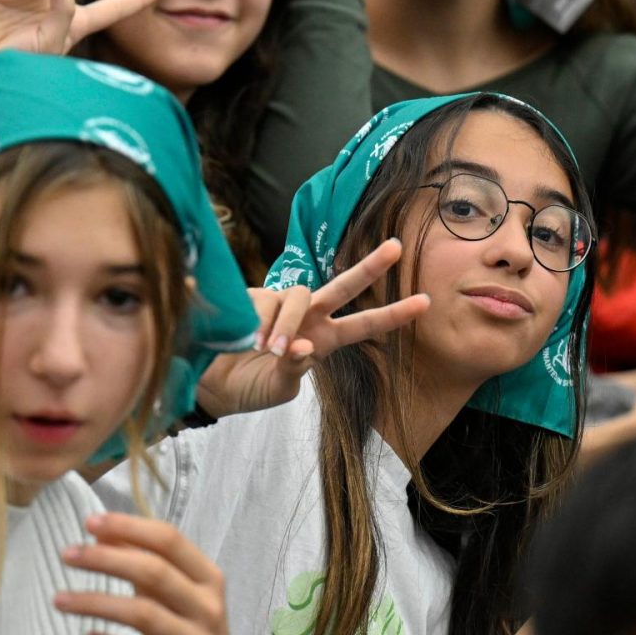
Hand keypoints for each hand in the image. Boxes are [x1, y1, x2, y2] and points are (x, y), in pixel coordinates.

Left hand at [55, 513, 232, 634]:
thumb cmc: (191, 626)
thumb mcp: (177, 591)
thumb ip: (145, 562)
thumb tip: (105, 533)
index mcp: (208, 578)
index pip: (170, 541)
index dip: (130, 528)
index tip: (91, 522)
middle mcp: (207, 606)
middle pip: (155, 572)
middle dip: (107, 559)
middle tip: (68, 554)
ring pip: (143, 613)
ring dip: (96, 602)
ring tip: (60, 599)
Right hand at [196, 239, 429, 417]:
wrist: (209, 385)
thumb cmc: (251, 387)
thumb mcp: (279, 387)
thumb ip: (293, 368)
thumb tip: (300, 347)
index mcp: (324, 339)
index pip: (365, 324)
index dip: (394, 314)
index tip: (425, 302)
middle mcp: (309, 317)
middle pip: (344, 287)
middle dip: (370, 267)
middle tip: (396, 247)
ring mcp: (282, 305)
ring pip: (300, 297)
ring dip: (286, 324)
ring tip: (263, 349)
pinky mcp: (252, 299)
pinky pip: (264, 303)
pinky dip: (258, 323)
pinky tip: (245, 340)